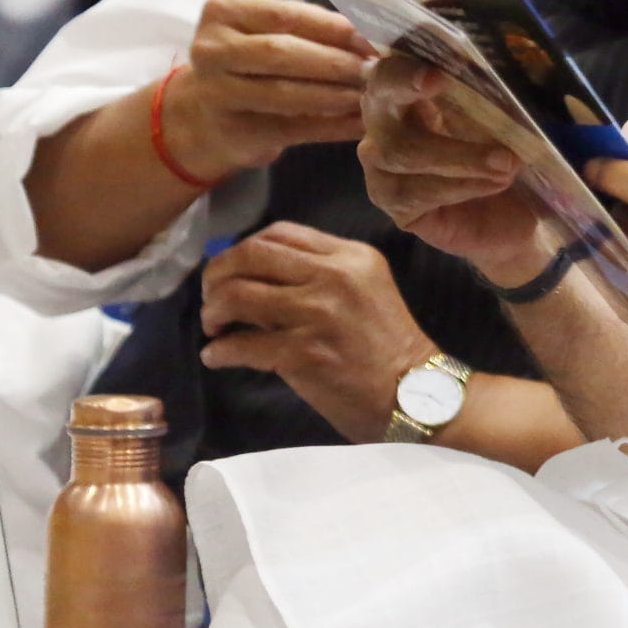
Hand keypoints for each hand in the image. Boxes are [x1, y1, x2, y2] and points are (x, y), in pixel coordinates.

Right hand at [159, 0, 375, 183]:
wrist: (206, 113)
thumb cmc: (251, 61)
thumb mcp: (269, 32)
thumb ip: (311, 28)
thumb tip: (367, 37)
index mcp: (225, 11)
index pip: (284, 14)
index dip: (331, 28)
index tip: (369, 38)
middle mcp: (212, 49)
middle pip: (281, 53)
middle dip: (334, 62)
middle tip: (374, 69)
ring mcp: (216, 92)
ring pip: (284, 93)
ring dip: (335, 95)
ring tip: (370, 95)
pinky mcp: (233, 130)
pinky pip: (291, 128)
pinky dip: (332, 127)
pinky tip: (360, 124)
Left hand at [197, 223, 435, 440]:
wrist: (414, 394)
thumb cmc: (385, 346)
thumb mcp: (362, 291)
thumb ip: (316, 275)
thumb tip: (249, 277)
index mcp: (351, 256)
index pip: (280, 233)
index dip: (243, 249)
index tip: (233, 272)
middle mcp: (335, 275)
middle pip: (250, 254)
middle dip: (217, 275)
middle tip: (212, 299)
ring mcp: (319, 313)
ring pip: (237, 294)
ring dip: (213, 311)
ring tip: (215, 328)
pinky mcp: (305, 352)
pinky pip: (241, 345)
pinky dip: (219, 351)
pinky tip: (217, 357)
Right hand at [357, 57, 541, 283]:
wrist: (516, 217)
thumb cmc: (505, 157)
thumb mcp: (506, 124)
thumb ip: (494, 98)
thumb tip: (502, 73)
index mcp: (413, 92)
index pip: (394, 65)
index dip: (404, 63)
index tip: (431, 66)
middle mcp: (386, 123)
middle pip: (378, 96)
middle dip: (404, 86)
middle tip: (438, 81)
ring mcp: (382, 165)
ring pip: (402, 151)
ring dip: (459, 155)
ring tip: (506, 162)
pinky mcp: (393, 203)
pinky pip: (416, 191)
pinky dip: (460, 185)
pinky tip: (493, 183)